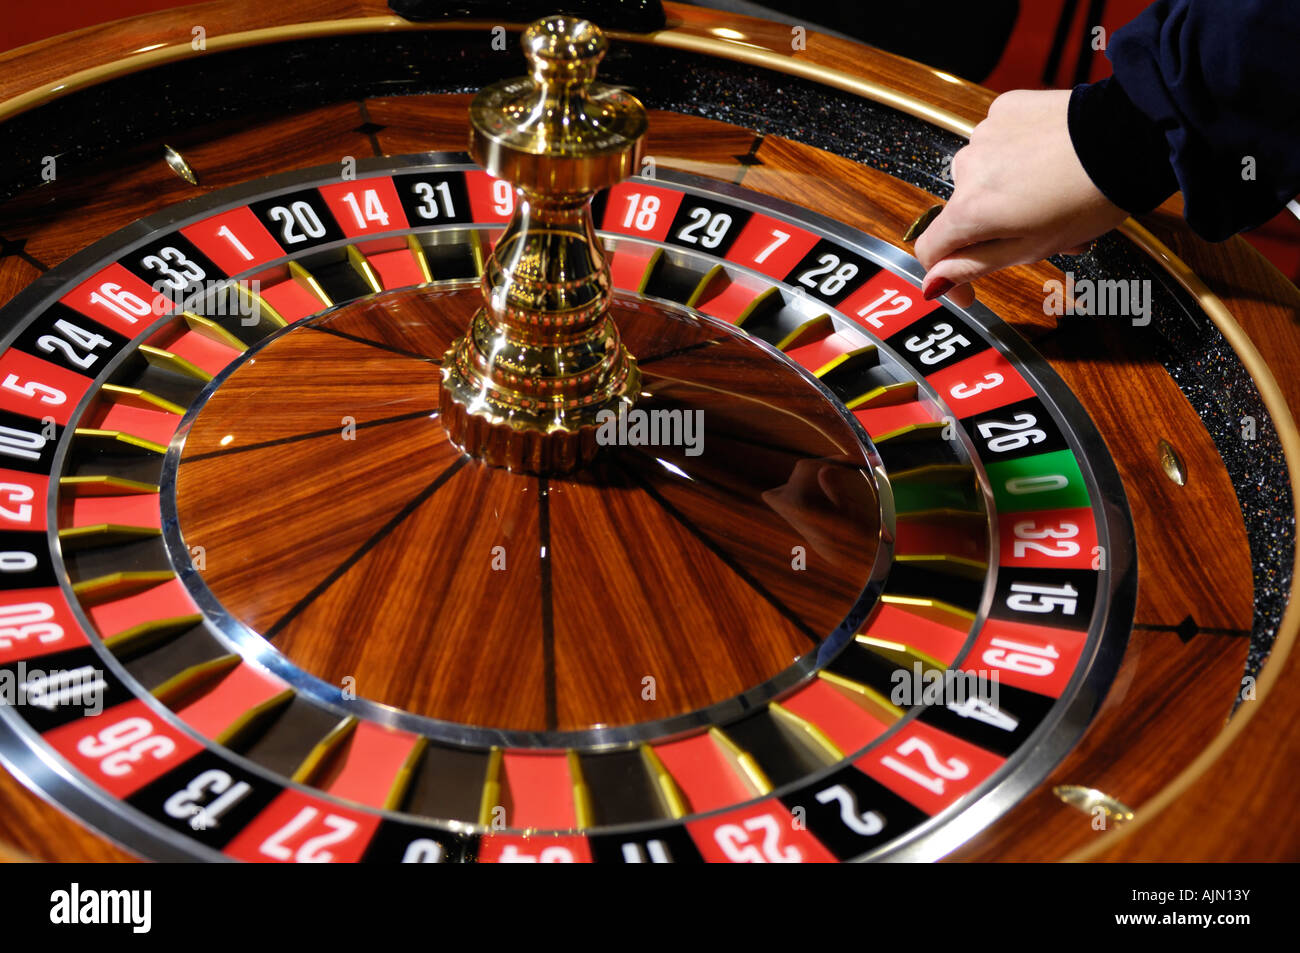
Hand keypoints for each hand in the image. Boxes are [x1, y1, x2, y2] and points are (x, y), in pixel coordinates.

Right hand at [914, 89, 1129, 307]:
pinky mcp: (1004, 109)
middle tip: (1040, 234)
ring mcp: (983, 134)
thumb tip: (932, 284)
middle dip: (993, 229)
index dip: (944, 275)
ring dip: (1006, 192)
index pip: (930, 249)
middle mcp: (966, 169)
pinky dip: (1015, 156)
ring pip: (982, 177)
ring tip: (1051, 194)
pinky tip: (1049, 160)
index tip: (967, 288)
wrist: (1128, 136)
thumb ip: (974, 266)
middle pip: (963, 212)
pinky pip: (998, 143)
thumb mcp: (1030, 248)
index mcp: (970, 210)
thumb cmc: (1088, 198)